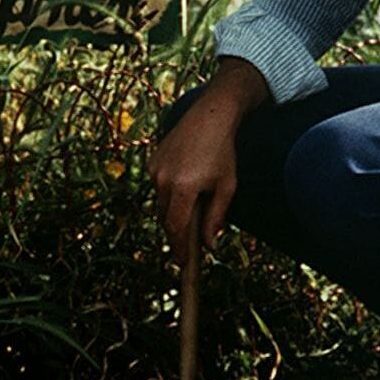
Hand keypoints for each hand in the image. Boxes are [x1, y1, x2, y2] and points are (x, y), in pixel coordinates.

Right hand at [150, 97, 239, 259]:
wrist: (209, 117)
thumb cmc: (222, 152)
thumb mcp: (226, 186)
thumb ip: (216, 218)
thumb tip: (209, 246)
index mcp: (183, 187)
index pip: (176, 227)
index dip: (179, 248)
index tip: (183, 263)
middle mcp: (164, 179)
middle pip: (166, 219)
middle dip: (176, 235)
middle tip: (188, 248)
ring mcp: (155, 169)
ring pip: (161, 204)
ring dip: (174, 213)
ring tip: (191, 213)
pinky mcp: (152, 162)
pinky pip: (158, 188)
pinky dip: (169, 195)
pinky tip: (185, 188)